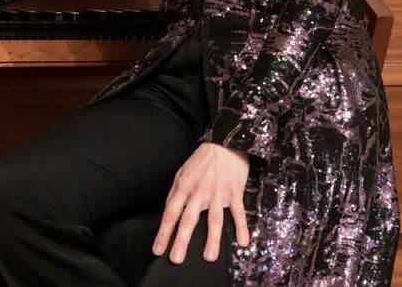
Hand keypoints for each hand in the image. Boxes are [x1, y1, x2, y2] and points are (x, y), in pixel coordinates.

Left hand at [151, 142, 250, 264]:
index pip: (170, 214)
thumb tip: (168, 212)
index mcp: (183, 187)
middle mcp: (199, 192)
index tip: (158, 249)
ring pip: (214, 219)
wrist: (225, 143)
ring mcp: (218, 193)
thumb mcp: (182, 172)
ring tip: (209, 257)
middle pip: (189, 220)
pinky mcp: (234, 192)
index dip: (163, 232)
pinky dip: (241, 227)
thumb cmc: (202, 159)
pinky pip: (238, 212)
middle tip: (176, 259)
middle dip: (181, 241)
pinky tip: (243, 242)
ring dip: (212, 239)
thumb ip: (175, 193)